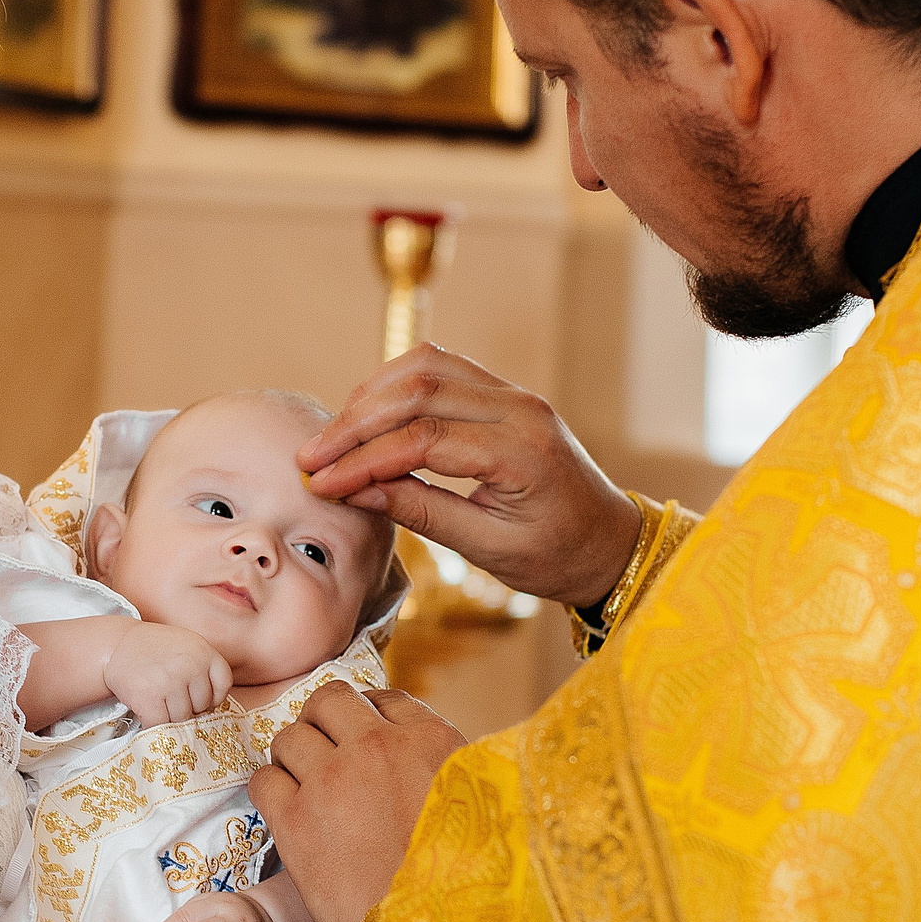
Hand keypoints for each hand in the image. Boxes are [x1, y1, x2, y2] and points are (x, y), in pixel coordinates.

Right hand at [103, 622, 235, 725]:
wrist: (117, 645)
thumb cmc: (154, 649)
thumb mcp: (187, 645)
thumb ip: (204, 668)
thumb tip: (214, 708)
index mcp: (204, 650)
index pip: (223, 685)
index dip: (212, 696)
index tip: (197, 695)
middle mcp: (190, 665)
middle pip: (202, 705)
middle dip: (188, 706)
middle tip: (170, 694)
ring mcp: (169, 682)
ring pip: (182, 718)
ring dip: (169, 716)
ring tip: (157, 700)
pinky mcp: (148, 697)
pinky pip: (160, 724)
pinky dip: (154, 724)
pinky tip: (147, 711)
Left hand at [249, 682, 466, 921]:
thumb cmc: (458, 878)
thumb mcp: (471, 803)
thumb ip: (441, 766)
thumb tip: (414, 752)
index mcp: (430, 740)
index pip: (383, 698)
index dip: (365, 717)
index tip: (360, 739)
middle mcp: (378, 746)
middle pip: (329, 701)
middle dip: (322, 723)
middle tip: (324, 755)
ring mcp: (331, 778)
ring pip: (289, 736)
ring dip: (294, 758)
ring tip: (306, 788)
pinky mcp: (295, 817)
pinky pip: (263, 778)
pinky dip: (271, 790)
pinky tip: (287, 812)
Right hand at [298, 344, 642, 605]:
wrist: (608, 541)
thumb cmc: (556, 555)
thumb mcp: (489, 549)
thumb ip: (421, 514)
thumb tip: (352, 492)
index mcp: (524, 452)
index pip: (425, 439)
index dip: (364, 460)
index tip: (321, 482)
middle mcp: (521, 408)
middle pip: (419, 390)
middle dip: (356, 422)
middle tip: (312, 457)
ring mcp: (513, 393)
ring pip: (425, 366)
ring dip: (371, 396)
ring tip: (333, 437)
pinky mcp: (502, 392)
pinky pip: (440, 368)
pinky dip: (395, 386)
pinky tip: (366, 416)